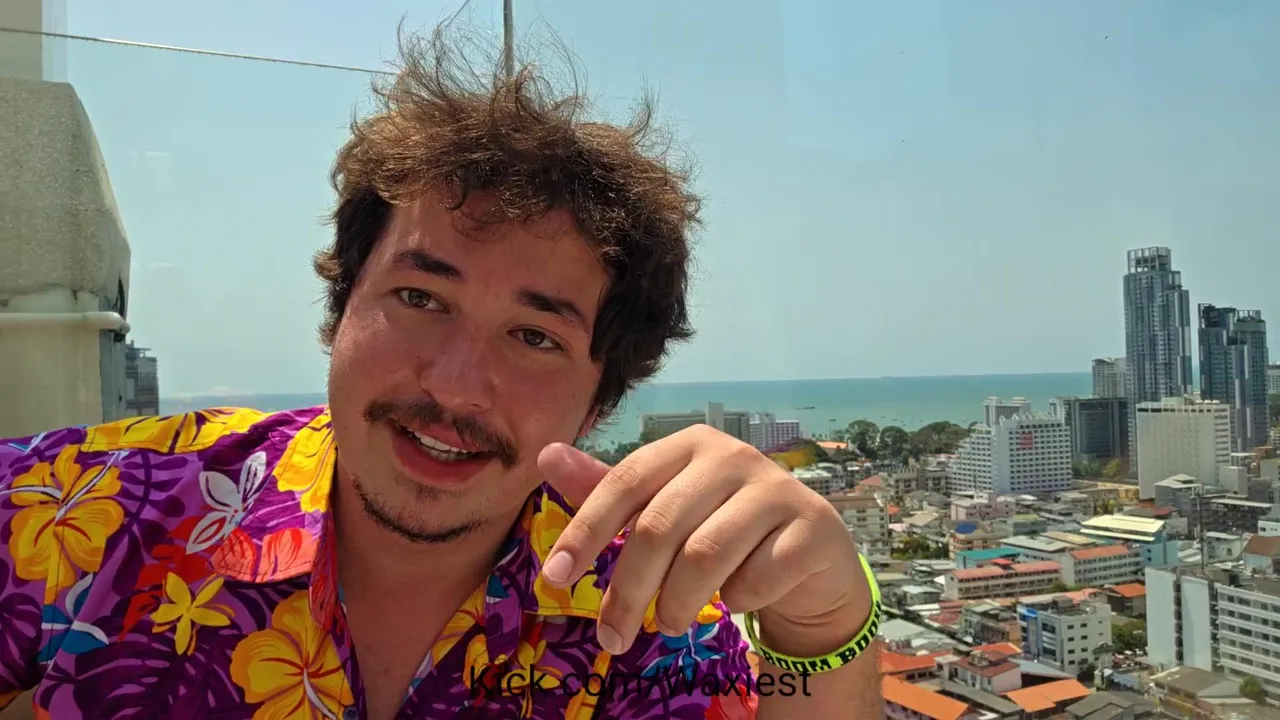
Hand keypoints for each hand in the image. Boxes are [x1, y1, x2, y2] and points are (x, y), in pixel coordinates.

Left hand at [536, 425, 866, 655]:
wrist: (808, 556)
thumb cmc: (722, 527)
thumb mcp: (664, 507)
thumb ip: (607, 489)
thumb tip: (546, 455)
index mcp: (690, 445)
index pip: (625, 482)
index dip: (585, 530)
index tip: (555, 579)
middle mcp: (734, 456)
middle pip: (660, 527)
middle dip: (627, 591)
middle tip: (611, 638)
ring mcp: (777, 489)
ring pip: (705, 557)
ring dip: (676, 604)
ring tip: (669, 622)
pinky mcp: (812, 527)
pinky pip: (756, 579)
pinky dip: (736, 601)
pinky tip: (736, 599)